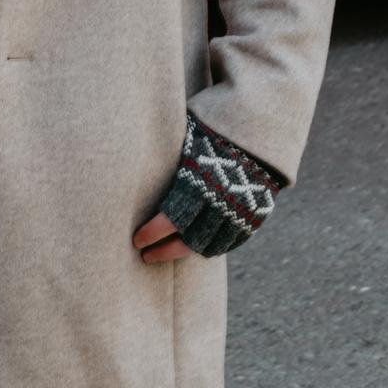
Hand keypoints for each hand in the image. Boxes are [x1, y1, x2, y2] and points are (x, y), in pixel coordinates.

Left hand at [139, 116, 282, 261]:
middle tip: (145, 256)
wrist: (258, 132)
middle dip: (162, 251)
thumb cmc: (211, 131)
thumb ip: (164, 155)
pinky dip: (211, 248)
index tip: (136, 240)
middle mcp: (217, 202)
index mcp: (197, 183)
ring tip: (166, 254)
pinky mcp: (253, 218)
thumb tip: (130, 152)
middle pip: (186, 239)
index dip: (151, 234)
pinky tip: (195, 248)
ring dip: (183, 253)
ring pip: (207, 245)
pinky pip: (230, 242)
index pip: (168, 220)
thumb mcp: (185, 138)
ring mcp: (237, 213)